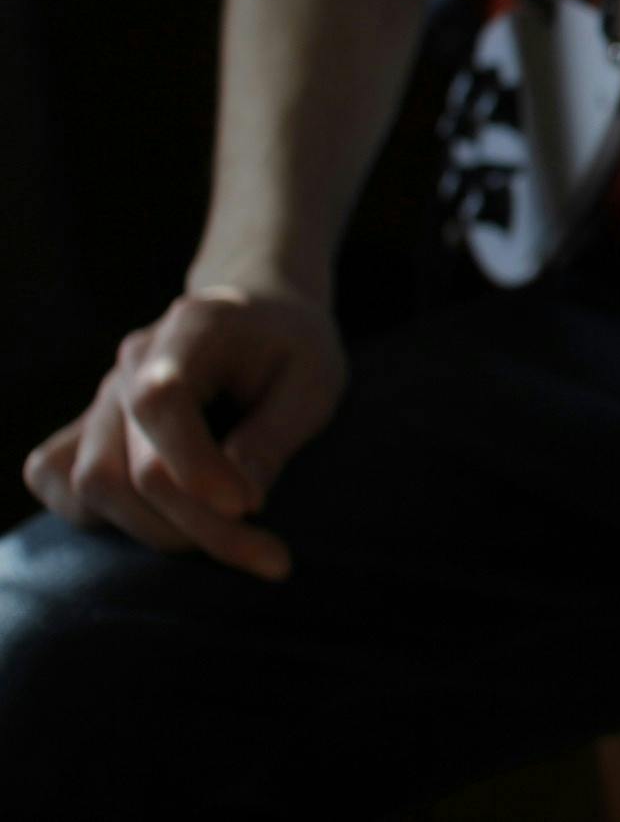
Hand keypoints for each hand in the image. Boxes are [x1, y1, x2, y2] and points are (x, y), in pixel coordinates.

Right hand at [22, 284, 347, 578]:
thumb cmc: (295, 350)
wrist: (263, 315)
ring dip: (159, 531)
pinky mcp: (89, 425)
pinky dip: (101, 516)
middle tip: (268, 552)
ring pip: (92, 484)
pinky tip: (168, 522)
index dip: (195, 466)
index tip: (250, 507)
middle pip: (128, 464)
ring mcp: (103, 393)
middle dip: (197, 523)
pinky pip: (56, 477)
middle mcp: (133, 360)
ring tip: (230, 540)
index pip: (160, 402)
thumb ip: (273, 438)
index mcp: (193, 330)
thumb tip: (237, 505)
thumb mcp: (315, 382)